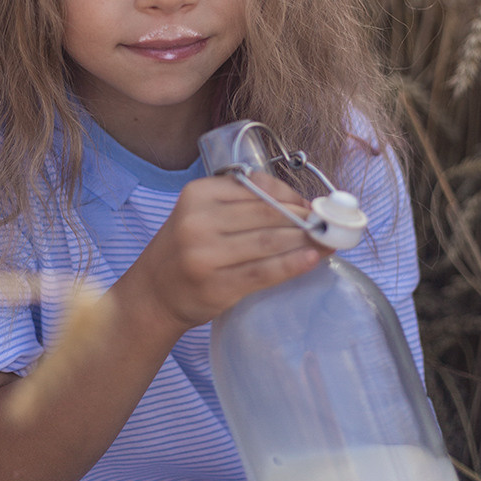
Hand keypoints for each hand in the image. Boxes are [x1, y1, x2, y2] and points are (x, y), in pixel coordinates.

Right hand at [134, 172, 325, 334]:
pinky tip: (312, 260)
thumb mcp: (201, 213)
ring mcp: (205, 255)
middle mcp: (199, 221)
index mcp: (198, 194)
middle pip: (266, 214)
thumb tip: (301, 205)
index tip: (311, 206)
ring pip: (269, 242)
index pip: (256, 187)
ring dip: (305, 241)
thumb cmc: (185, 250)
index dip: (291, 195)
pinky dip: (292, 265)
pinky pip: (263, 272)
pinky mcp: (216, 285)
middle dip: (304, 219)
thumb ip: (240, 204)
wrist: (152, 294)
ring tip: (328, 241)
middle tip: (328, 224)